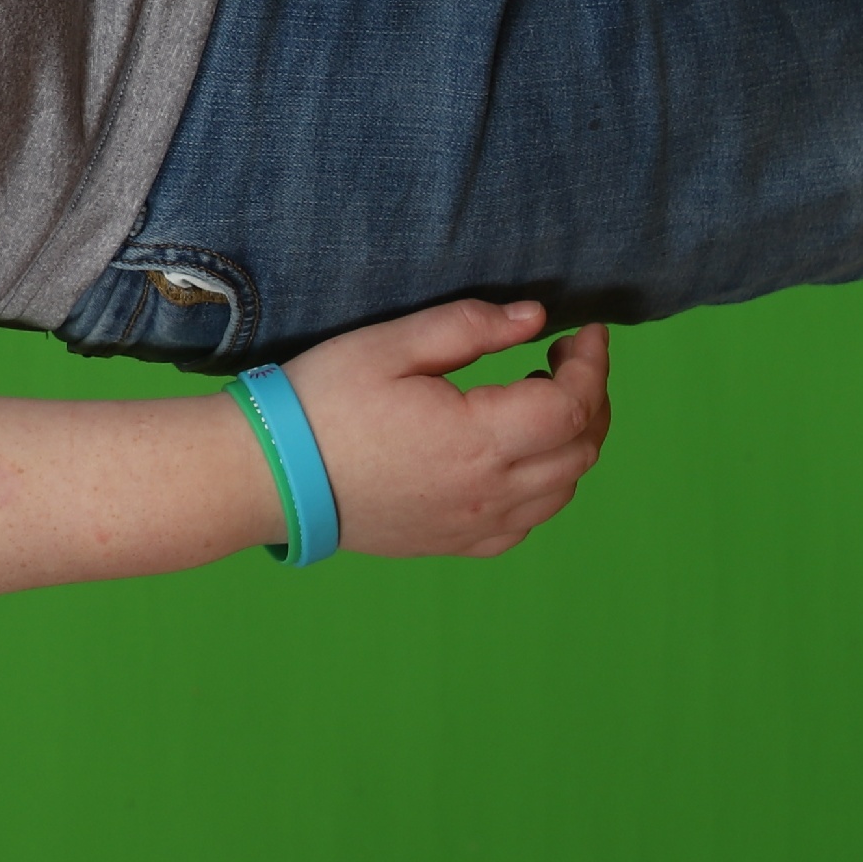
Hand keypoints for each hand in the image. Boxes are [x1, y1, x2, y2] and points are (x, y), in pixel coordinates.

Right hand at [280, 299, 612, 557]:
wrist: (271, 476)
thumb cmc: (322, 402)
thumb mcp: (389, 345)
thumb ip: (469, 327)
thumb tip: (535, 318)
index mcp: (478, 439)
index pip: (574, 405)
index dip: (591, 364)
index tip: (586, 331)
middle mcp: (489, 492)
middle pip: (581, 449)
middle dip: (589, 397)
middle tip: (564, 358)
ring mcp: (476, 525)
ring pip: (563, 488)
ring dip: (571, 442)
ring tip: (540, 401)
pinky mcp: (456, 543)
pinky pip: (528, 522)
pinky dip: (544, 485)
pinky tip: (514, 457)